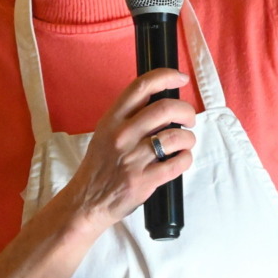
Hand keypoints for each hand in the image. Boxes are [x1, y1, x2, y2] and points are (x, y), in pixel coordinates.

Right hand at [60, 68, 195, 234]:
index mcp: (112, 119)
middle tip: (189, 119)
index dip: (165, 76)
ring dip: (188, 138)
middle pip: (165, 108)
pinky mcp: (144, 180)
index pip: (141, 87)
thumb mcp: (105, 131)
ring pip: (176, 136)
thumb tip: (162, 101)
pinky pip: (178, 163)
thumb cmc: (101, 164)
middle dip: (186, 111)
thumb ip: (129, 115)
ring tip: (184, 143)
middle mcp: (122, 135)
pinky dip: (186, 159)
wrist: (88, 200)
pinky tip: (180, 159)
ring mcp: (134, 158)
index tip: (180, 78)